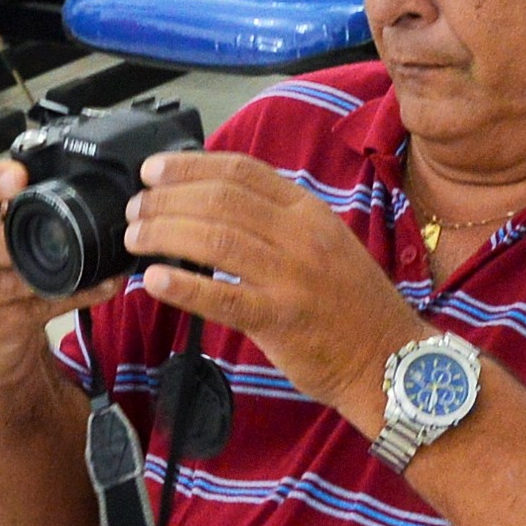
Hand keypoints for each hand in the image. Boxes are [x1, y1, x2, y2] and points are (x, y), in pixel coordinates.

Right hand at [0, 154, 130, 361]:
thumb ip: (18, 210)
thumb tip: (77, 175)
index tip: (18, 174)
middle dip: (1, 238)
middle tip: (35, 230)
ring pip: (3, 284)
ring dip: (44, 273)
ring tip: (80, 263)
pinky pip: (39, 308)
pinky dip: (75, 295)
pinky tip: (102, 285)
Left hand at [116, 151, 423, 432]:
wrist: (391, 359)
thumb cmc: (351, 305)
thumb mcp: (325, 244)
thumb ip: (277, 223)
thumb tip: (214, 206)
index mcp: (310, 213)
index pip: (242, 172)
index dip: (190, 166)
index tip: (152, 170)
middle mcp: (302, 237)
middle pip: (222, 201)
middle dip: (168, 200)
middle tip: (135, 208)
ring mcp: (293, 278)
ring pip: (216, 240)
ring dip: (166, 234)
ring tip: (135, 237)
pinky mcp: (281, 320)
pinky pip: (223, 298)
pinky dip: (183, 286)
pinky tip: (153, 280)